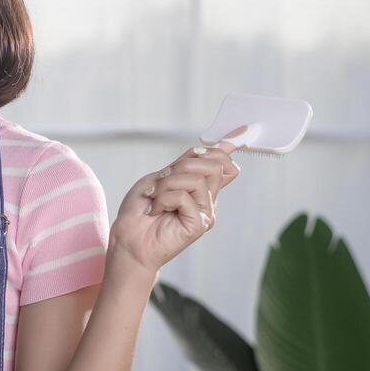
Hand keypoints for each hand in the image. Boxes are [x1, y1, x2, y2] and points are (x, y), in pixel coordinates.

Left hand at [107, 131, 242, 275]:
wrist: (128, 240)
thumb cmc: (139, 212)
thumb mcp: (159, 179)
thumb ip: (184, 165)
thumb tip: (209, 149)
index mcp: (198, 187)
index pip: (222, 165)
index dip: (229, 148)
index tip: (242, 130)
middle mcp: (206, 199)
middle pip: (214, 166)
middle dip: (182, 166)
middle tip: (160, 182)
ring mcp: (205, 212)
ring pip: (197, 179)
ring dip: (168, 185)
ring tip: (155, 198)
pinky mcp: (200, 223)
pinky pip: (185, 197)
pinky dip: (164, 199)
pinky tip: (156, 211)